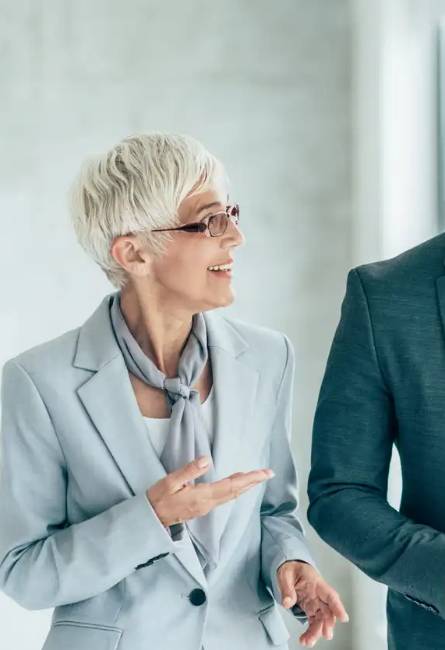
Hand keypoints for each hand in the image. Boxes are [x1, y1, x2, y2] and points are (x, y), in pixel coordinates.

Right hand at [147, 455, 273, 527]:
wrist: (151, 520)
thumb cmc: (158, 499)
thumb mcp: (170, 481)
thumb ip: (189, 471)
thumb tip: (207, 459)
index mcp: (202, 496)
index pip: (231, 485)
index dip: (249, 478)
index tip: (264, 473)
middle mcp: (208, 504)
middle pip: (235, 491)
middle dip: (253, 482)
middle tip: (269, 473)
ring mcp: (205, 507)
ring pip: (231, 495)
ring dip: (245, 486)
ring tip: (256, 477)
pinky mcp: (202, 508)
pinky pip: (224, 497)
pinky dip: (234, 489)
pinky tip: (236, 484)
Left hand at [277, 560, 348, 646]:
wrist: (289, 566)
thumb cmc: (291, 568)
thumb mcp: (285, 574)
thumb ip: (286, 588)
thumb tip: (287, 602)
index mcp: (316, 582)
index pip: (330, 594)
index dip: (337, 606)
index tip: (343, 618)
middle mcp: (319, 594)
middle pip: (327, 610)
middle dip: (327, 624)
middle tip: (325, 634)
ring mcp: (315, 602)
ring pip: (321, 619)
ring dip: (317, 632)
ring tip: (308, 642)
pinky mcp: (310, 608)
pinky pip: (313, 622)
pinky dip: (310, 632)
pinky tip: (305, 640)